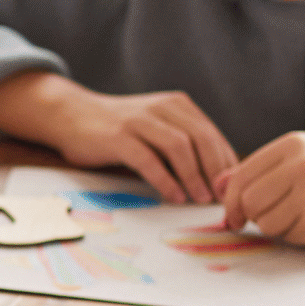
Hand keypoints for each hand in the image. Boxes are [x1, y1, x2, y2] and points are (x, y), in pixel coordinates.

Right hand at [0, 72, 236, 203]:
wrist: (71, 115)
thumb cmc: (118, 129)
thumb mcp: (156, 128)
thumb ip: (182, 144)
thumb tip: (216, 177)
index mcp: (178, 105)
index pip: (212, 135)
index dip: (226, 164)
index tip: (232, 190)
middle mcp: (162, 108)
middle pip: (202, 139)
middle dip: (216, 171)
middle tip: (222, 198)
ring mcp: (139, 120)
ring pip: (179, 147)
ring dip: (194, 176)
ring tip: (200, 200)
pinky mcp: (118, 136)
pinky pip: (149, 159)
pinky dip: (165, 180)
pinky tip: (173, 196)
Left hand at [216, 133, 304, 244]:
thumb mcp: (303, 157)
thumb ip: (260, 170)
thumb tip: (216, 185)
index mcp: (293, 145)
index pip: (241, 176)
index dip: (230, 201)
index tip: (233, 216)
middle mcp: (302, 165)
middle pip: (248, 201)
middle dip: (251, 216)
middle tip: (267, 219)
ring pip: (264, 222)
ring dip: (274, 227)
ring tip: (300, 216)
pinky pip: (287, 236)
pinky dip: (295, 236)